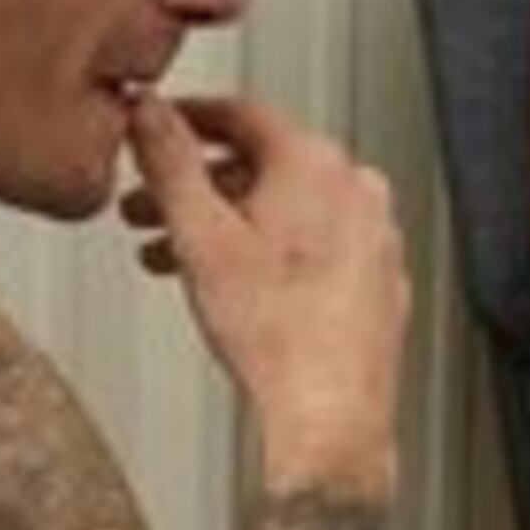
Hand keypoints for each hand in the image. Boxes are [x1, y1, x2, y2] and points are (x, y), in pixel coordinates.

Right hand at [118, 92, 407, 505]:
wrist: (331, 415)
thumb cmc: (278, 336)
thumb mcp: (200, 236)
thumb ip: (169, 162)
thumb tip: (148, 114)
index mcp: (317, 164)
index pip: (242, 114)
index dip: (187, 119)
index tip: (159, 127)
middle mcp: (358, 190)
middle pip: (263, 167)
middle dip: (197, 188)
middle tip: (149, 208)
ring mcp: (376, 237)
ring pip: (287, 212)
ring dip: (226, 226)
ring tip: (176, 257)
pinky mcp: (380, 282)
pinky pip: (315, 249)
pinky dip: (270, 256)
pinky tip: (235, 288)